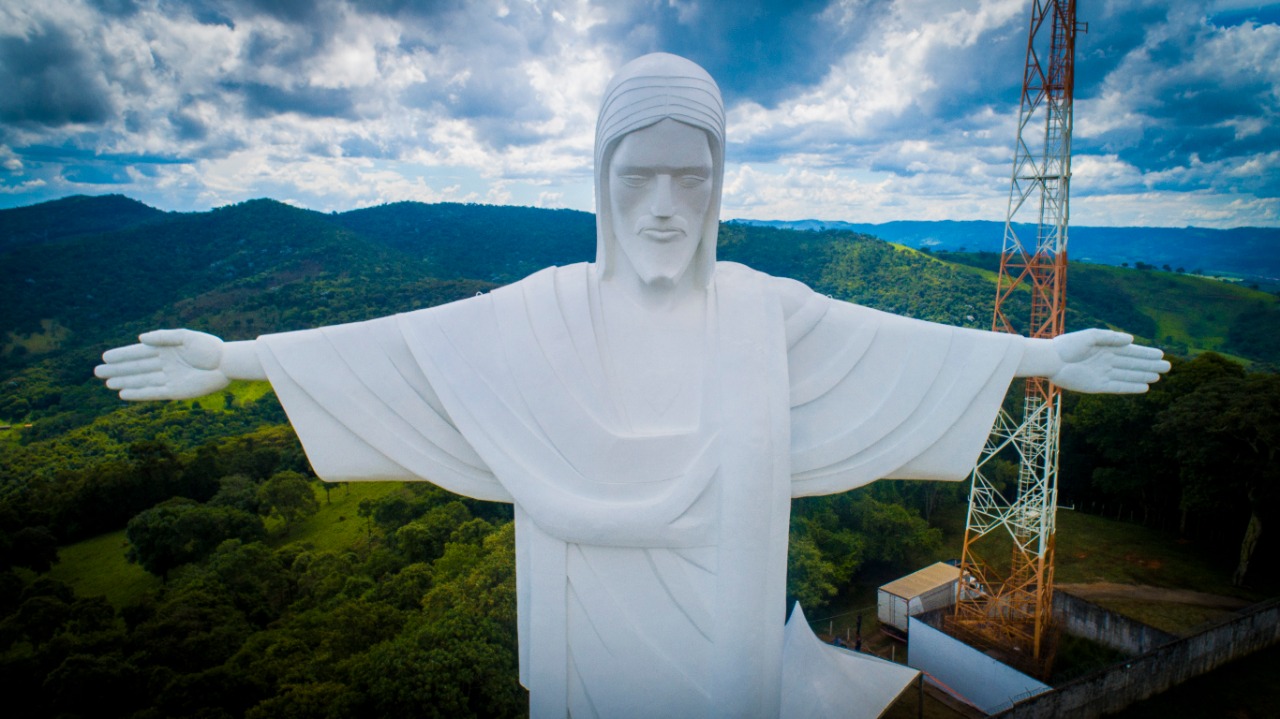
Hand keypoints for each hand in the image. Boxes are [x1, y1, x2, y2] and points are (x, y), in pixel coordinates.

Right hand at [95, 329, 229, 400]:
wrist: (226, 364)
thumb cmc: (209, 347)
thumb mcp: (186, 337)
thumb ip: (163, 337)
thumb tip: (140, 339)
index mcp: (166, 350)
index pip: (139, 353)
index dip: (122, 355)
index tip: (105, 356)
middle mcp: (165, 364)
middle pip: (136, 368)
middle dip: (118, 370)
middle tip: (97, 372)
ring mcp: (169, 378)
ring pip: (141, 380)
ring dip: (125, 382)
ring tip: (107, 383)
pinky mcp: (175, 391)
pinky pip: (152, 393)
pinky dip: (138, 394)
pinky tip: (124, 394)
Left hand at [1049, 329, 1170, 393]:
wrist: (1051, 360)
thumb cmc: (1069, 345)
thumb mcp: (1090, 336)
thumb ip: (1110, 338)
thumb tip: (1131, 340)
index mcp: (1106, 348)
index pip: (1131, 351)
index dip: (1146, 353)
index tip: (1161, 354)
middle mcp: (1107, 361)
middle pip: (1133, 364)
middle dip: (1150, 365)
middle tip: (1168, 367)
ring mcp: (1103, 374)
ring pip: (1128, 376)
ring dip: (1143, 376)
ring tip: (1159, 377)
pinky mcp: (1097, 386)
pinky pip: (1118, 387)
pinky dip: (1131, 387)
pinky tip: (1144, 387)